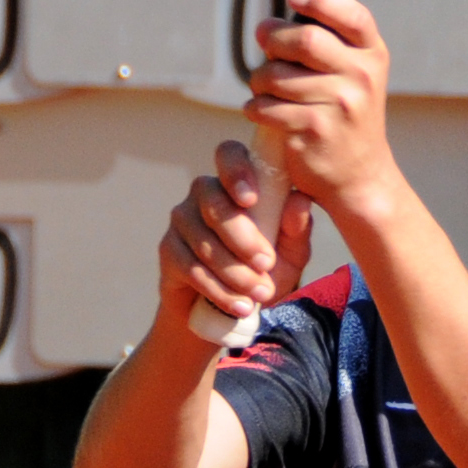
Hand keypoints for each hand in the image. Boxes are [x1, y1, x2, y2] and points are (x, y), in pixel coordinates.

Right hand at [160, 137, 315, 320]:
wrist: (228, 312)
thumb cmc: (264, 273)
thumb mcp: (291, 255)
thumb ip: (297, 230)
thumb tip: (300, 202)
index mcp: (236, 183)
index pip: (229, 155)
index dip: (236, 170)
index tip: (251, 199)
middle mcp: (204, 193)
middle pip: (213, 201)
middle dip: (242, 236)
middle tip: (266, 264)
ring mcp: (182, 220)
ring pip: (203, 239)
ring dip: (234, 270)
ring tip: (259, 293)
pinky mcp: (168, 250)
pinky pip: (190, 266)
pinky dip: (218, 289)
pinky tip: (239, 305)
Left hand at [244, 0, 397, 217]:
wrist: (358, 174)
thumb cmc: (345, 113)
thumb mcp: (354, 74)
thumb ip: (330, 42)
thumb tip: (285, 11)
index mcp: (372, 54)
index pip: (350, 15)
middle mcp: (361, 76)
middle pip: (304, 39)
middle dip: (273, 37)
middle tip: (262, 40)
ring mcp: (339, 104)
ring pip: (277, 74)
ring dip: (259, 78)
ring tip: (262, 86)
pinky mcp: (314, 130)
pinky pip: (267, 106)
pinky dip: (255, 106)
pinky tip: (259, 109)